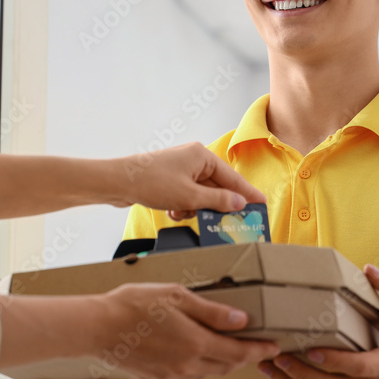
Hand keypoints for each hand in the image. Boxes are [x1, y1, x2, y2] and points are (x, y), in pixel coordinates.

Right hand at [96, 282, 281, 378]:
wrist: (97, 328)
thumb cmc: (133, 305)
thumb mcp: (176, 296)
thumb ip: (211, 311)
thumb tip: (242, 320)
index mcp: (196, 344)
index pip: (239, 352)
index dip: (259, 349)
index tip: (274, 346)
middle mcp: (187, 365)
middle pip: (227, 365)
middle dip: (245, 357)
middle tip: (257, 347)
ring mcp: (172, 373)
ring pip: (208, 371)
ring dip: (224, 361)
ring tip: (231, 348)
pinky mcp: (157, 376)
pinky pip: (188, 373)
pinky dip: (202, 364)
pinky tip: (197, 353)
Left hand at [113, 142, 265, 219]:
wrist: (118, 182)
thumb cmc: (152, 182)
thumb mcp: (189, 196)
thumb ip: (217, 201)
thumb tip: (239, 203)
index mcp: (201, 155)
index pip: (231, 177)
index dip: (247, 193)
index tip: (261, 203)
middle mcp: (192, 159)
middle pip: (216, 186)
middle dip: (214, 205)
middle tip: (225, 222)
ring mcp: (180, 169)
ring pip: (200, 194)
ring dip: (194, 208)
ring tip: (182, 212)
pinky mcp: (169, 179)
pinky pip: (186, 196)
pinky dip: (182, 206)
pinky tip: (171, 210)